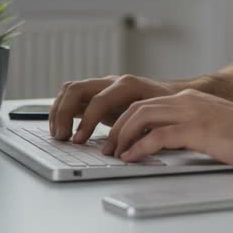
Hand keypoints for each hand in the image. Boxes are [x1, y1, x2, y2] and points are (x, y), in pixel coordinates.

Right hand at [49, 74, 177, 141]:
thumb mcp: (160, 119)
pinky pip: (73, 98)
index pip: (98, 100)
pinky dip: (63, 112)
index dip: (86, 121)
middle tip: (62, 138)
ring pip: (70, 90)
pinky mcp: (96, 95)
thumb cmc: (168, 108)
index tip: (78, 141)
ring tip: (59, 135)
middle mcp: (111, 82)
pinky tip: (63, 130)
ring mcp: (102, 87)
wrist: (173, 95)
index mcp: (128, 86)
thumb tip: (129, 149)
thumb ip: (144, 131)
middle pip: (76, 89)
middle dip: (64, 113)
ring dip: (59, 111)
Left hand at [101, 89, 232, 170]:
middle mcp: (187, 100)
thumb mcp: (214, 125)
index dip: (126, 120)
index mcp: (190, 98)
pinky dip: (139, 148)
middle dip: (117, 127)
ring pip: (142, 116)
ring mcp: (191, 113)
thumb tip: (171, 142)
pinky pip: (157, 136)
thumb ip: (192, 128)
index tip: (117, 138)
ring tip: (115, 153)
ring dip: (122, 136)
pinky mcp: (196, 129)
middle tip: (108, 147)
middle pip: (138, 107)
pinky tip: (133, 158)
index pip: (146, 103)